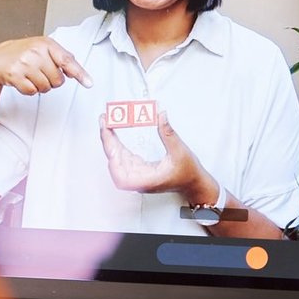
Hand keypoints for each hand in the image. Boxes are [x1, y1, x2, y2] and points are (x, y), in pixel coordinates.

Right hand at [0, 36, 92, 95]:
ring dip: (40, 86)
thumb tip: (76, 69)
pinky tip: (23, 80)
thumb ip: (60, 56)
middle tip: (41, 73)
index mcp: (46, 44)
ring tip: (31, 76)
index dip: (80, 73)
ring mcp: (25, 63)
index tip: (89, 83)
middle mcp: (36, 52)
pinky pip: (32, 92)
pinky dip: (29, 90)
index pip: (67, 61)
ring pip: (46, 88)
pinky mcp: (15, 75)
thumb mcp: (42, 48)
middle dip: (51, 81)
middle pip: (58, 80)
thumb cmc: (22, 53)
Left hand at [98, 110, 213, 199]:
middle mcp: (138, 180)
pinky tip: (115, 132)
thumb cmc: (188, 173)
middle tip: (104, 120)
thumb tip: (160, 115)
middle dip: (107, 140)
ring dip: (111, 140)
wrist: (193, 183)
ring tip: (108, 122)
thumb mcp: (180, 151)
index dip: (110, 149)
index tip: (106, 131)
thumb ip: (168, 133)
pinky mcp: (139, 169)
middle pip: (114, 161)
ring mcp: (137, 175)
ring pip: (117, 158)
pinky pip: (123, 156)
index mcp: (145, 180)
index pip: (118, 168)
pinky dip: (118, 143)